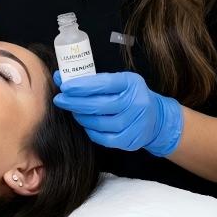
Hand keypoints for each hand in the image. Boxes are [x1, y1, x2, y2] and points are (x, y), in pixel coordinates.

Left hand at [53, 71, 183, 156]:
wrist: (156, 118)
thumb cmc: (130, 96)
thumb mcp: (120, 82)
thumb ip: (94, 81)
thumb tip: (60, 77)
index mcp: (131, 83)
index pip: (104, 83)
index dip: (82, 86)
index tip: (64, 86)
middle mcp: (136, 103)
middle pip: (99, 105)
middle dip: (75, 102)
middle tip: (60, 99)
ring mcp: (135, 123)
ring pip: (99, 123)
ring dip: (82, 116)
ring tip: (73, 111)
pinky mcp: (131, 140)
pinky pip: (104, 138)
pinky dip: (91, 131)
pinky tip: (86, 124)